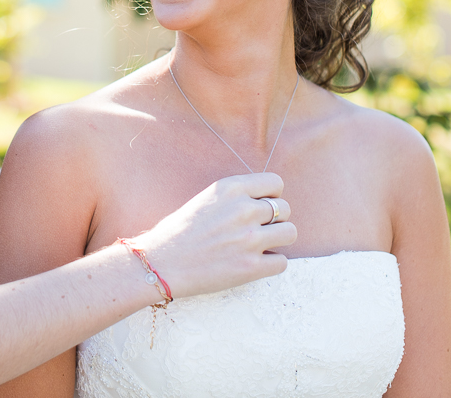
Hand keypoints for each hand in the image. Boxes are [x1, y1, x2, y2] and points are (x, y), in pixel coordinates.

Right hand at [129, 173, 296, 299]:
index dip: (272, 195)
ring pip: (290, 233)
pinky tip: (253, 262)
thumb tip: (267, 200)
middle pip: (286, 209)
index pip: (276, 183)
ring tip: (259, 246)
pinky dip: (271, 264)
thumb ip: (236, 197)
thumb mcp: (206, 199)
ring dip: (278, 240)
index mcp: (230, 189)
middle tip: (257, 230)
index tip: (261, 206)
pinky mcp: (251, 267)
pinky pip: (282, 262)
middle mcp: (243, 210)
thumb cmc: (179, 231)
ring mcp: (249, 239)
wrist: (160, 263)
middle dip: (276, 219)